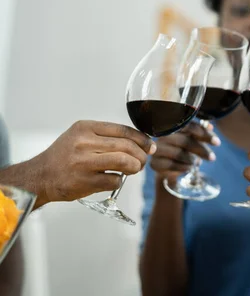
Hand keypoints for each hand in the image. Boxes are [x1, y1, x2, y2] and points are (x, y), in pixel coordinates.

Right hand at [30, 120, 155, 205]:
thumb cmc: (65, 156)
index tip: (150, 146)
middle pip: (127, 146)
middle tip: (143, 161)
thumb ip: (107, 136)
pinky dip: (120, 180)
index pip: (123, 130)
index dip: (142, 139)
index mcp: (85, 128)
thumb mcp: (81, 136)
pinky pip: (115, 180)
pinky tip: (116, 179)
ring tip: (134, 169)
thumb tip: (142, 142)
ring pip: (124, 161)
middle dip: (141, 155)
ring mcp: (83, 162)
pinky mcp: (84, 181)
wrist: (40, 176)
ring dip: (135, 167)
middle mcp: (84, 143)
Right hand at [149, 120, 218, 182]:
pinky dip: (183, 167)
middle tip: (212, 158)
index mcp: (172, 126)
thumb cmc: (183, 149)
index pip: (188, 126)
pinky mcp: (154, 163)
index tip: (217, 143)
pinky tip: (188, 168)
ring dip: (191, 160)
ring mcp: (157, 150)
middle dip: (201, 150)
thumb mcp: (193, 139)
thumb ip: (201, 133)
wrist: (169, 167)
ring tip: (196, 162)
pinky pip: (172, 165)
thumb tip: (210, 127)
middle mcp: (162, 136)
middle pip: (184, 141)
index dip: (203, 133)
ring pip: (179, 154)